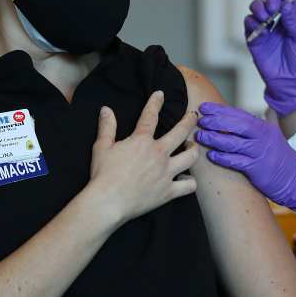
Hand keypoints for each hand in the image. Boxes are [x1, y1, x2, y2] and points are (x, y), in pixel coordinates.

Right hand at [88, 91, 199, 225]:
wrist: (108, 201)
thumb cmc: (103, 174)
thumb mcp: (101, 147)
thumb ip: (107, 127)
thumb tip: (106, 110)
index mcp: (142, 141)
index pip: (150, 116)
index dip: (155, 103)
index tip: (160, 94)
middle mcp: (159, 154)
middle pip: (181, 132)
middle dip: (189, 121)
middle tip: (193, 115)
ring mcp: (166, 173)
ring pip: (190, 157)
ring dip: (193, 149)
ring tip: (192, 146)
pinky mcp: (169, 192)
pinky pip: (188, 186)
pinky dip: (189, 182)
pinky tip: (187, 179)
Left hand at [195, 102, 295, 226]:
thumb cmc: (284, 159)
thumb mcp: (278, 136)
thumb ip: (271, 120)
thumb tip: (270, 108)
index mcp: (264, 128)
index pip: (239, 114)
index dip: (221, 110)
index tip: (205, 107)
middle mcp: (262, 138)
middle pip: (236, 125)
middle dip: (216, 121)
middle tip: (200, 120)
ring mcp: (260, 153)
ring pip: (234, 143)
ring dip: (215, 139)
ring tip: (201, 137)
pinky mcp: (257, 169)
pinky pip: (237, 162)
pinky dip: (224, 158)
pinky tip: (212, 156)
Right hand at [246, 0, 295, 115]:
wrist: (290, 84)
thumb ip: (294, 21)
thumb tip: (287, 3)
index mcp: (293, 18)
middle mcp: (279, 20)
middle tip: (273, 8)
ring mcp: (266, 29)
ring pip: (257, 8)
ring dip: (259, 8)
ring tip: (265, 17)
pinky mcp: (254, 39)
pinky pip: (248, 24)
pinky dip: (252, 22)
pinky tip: (260, 29)